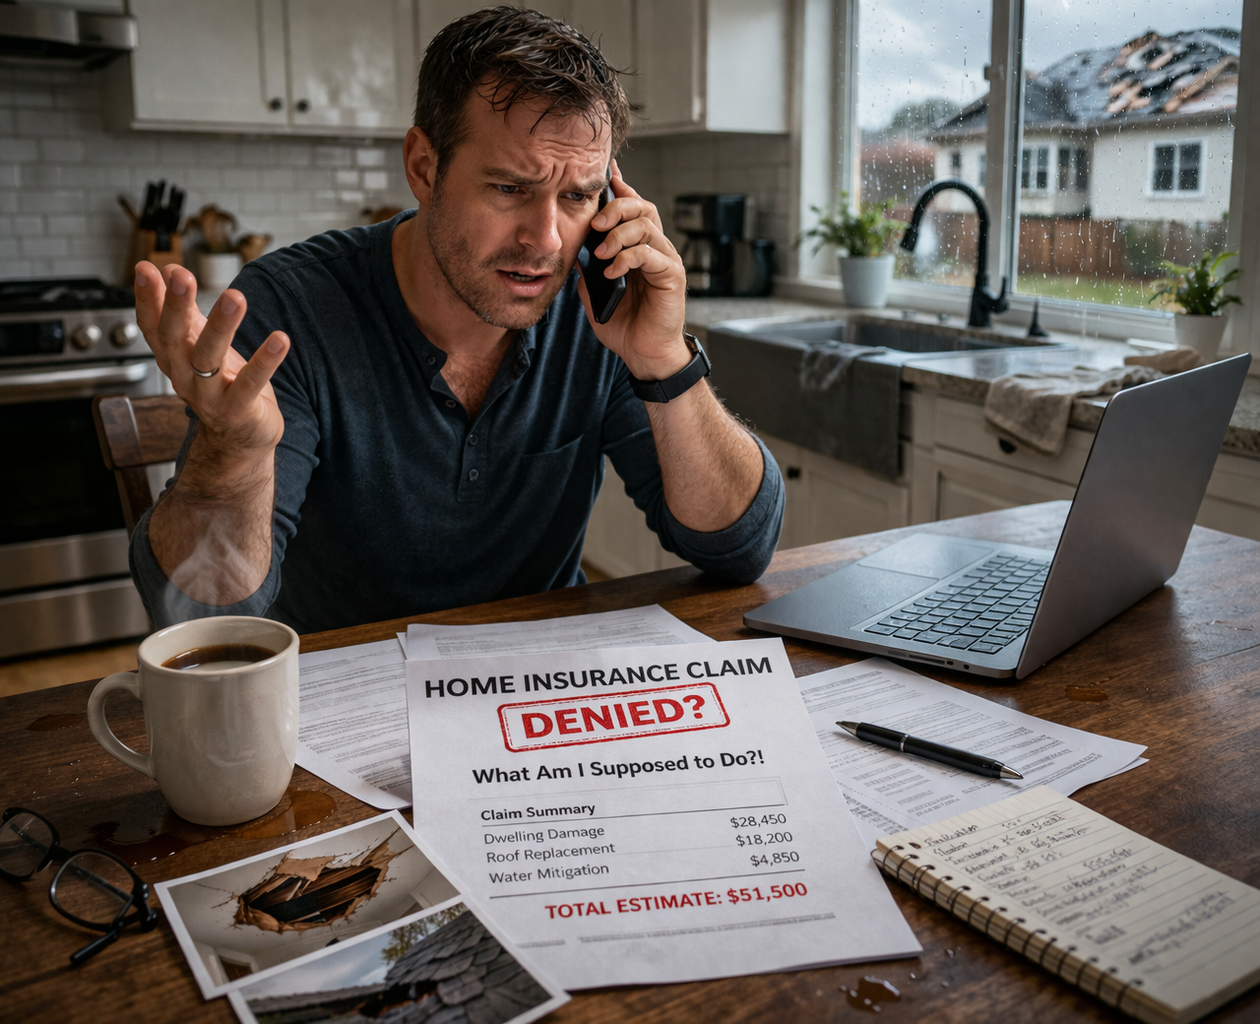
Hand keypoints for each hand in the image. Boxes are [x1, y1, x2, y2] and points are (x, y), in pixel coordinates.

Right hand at [134, 262, 289, 459]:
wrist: (239, 438)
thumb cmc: (220, 384)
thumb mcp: (198, 345)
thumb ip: (184, 311)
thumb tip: (168, 270)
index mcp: (172, 357)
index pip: (151, 326)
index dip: (146, 299)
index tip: (146, 268)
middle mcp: (184, 376)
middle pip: (173, 339)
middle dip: (175, 307)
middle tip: (181, 277)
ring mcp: (210, 396)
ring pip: (208, 359)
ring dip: (221, 327)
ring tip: (235, 297)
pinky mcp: (238, 410)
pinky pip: (250, 384)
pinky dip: (265, 362)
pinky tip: (279, 339)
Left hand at [576, 161, 689, 380]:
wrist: (644, 354)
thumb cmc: (625, 326)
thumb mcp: (594, 295)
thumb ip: (586, 272)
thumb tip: (572, 254)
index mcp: (639, 248)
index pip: (633, 207)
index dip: (621, 186)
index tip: (606, 171)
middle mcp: (656, 249)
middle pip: (643, 206)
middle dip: (617, 207)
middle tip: (595, 221)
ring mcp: (666, 261)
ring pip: (647, 226)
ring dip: (619, 234)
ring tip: (601, 252)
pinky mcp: (672, 277)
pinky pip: (651, 254)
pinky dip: (628, 257)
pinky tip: (612, 270)